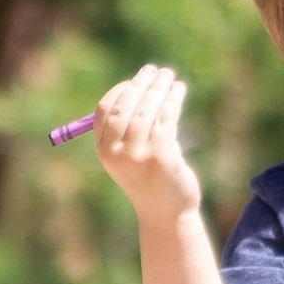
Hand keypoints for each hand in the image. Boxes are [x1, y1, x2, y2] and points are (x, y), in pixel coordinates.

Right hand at [94, 65, 199, 217]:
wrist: (166, 214)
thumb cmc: (149, 180)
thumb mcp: (130, 155)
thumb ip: (130, 128)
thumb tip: (141, 88)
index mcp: (104, 150)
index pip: (106, 110)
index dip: (122, 90)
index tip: (137, 80)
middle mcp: (117, 153)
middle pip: (127, 106)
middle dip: (142, 84)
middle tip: (156, 70)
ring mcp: (138, 156)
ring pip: (148, 110)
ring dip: (160, 88)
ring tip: (169, 76)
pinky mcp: (161, 157)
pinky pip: (167, 118)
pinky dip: (173, 99)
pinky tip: (179, 90)